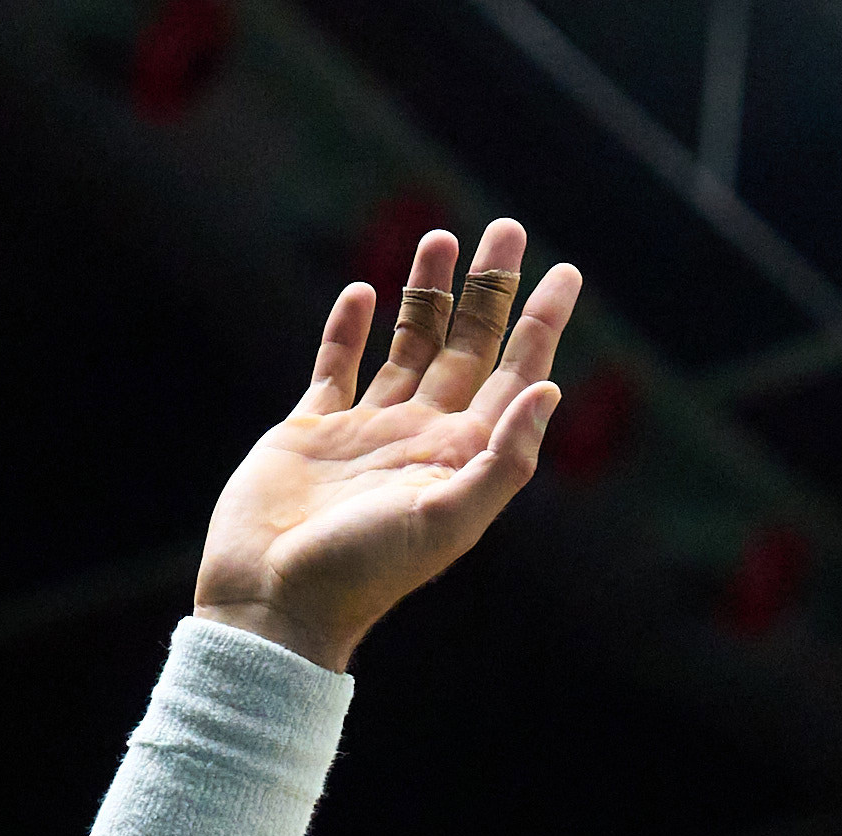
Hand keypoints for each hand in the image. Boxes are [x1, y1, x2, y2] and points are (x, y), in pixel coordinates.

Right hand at [193, 221, 582, 671]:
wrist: (276, 602)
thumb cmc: (365, 572)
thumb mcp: (447, 519)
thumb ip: (503, 460)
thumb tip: (550, 391)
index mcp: (462, 457)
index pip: (515, 375)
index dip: (541, 324)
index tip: (566, 272)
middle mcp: (422, 437)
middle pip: (467, 345)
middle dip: (490, 288)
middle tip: (507, 227)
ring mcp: (368, 431)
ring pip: (407, 344)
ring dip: (426, 292)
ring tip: (439, 235)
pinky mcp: (312, 430)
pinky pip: (336, 366)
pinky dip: (350, 329)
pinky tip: (365, 291)